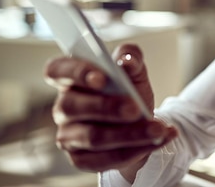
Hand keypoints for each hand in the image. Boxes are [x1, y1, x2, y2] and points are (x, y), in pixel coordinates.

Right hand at [44, 44, 177, 181]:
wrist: (141, 122)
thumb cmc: (129, 91)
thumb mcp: (134, 69)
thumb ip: (131, 56)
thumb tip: (127, 61)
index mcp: (71, 78)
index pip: (57, 70)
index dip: (76, 73)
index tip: (102, 78)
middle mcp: (64, 107)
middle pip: (73, 107)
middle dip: (107, 107)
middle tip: (135, 108)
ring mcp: (69, 135)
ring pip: (93, 137)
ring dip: (129, 134)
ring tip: (157, 128)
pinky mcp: (81, 159)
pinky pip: (106, 159)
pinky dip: (136, 150)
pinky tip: (157, 140)